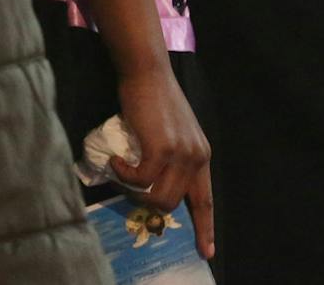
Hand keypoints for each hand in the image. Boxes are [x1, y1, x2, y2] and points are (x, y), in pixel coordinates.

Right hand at [112, 65, 215, 259]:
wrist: (147, 72)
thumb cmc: (154, 99)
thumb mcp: (171, 133)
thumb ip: (170, 158)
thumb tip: (153, 185)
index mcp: (201, 156)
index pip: (206, 199)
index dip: (206, 227)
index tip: (207, 252)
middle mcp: (196, 157)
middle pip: (174, 203)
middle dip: (148, 203)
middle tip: (127, 188)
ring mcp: (181, 154)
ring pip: (159, 197)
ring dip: (134, 191)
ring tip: (121, 172)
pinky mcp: (162, 149)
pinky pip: (141, 180)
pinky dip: (124, 175)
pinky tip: (116, 162)